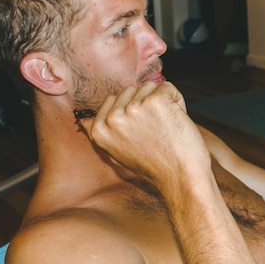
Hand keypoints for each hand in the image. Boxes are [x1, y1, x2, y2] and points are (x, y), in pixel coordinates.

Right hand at [78, 82, 210, 192]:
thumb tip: (84, 119)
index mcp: (99, 130)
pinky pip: (168, 87)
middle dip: (147, 104)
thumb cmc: (155, 166)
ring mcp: (133, 108)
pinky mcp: (155, 101)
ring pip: (150, 87)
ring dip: (163, 102)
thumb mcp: (117, 153)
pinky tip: (177, 121)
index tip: (144, 131)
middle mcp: (112, 118)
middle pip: (131, 90)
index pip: (113, 100)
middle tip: (157, 131)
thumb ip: (104, 133)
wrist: (180, 176)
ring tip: (166, 127)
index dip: (134, 111)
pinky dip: (177, 101)